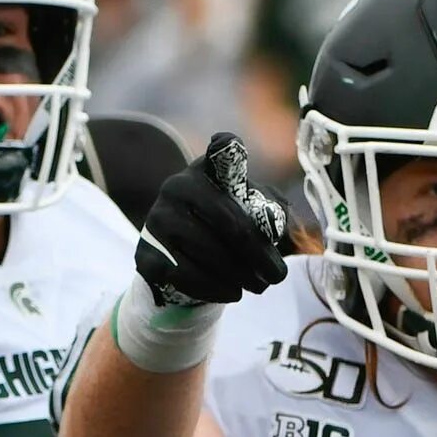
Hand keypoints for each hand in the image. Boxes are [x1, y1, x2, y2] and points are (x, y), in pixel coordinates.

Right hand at [134, 131, 291, 308]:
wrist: (178, 258)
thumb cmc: (224, 230)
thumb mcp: (250, 213)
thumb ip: (271, 213)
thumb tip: (290, 230)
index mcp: (206, 170)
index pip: (220, 152)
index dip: (225, 148)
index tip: (228, 144)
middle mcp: (177, 186)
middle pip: (229, 222)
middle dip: (259, 254)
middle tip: (277, 276)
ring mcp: (157, 219)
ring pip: (210, 252)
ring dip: (240, 275)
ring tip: (258, 287)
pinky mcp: (146, 253)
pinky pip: (186, 275)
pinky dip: (215, 288)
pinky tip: (231, 292)